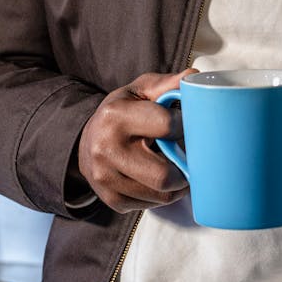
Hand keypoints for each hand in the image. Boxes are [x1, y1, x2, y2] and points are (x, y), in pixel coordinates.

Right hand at [77, 71, 194, 212]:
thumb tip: (194, 76)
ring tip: (175, 166)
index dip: (184, 126)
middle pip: (165, 175)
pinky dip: (162, 194)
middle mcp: (106, 150)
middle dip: (184, 167)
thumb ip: (167, 84)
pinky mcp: (111, 200)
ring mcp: (106, 179)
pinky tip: (158, 177)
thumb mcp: (139, 91)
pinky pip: (151, 205)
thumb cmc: (120, 113)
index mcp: (115, 116)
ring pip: (162, 195)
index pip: (167, 126)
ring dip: (177, 184)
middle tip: (188, 155)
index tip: (184, 125)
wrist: (87, 141)